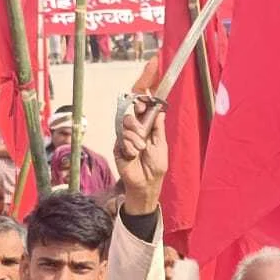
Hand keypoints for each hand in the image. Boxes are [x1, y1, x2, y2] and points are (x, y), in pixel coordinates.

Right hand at [114, 98, 166, 213]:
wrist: (146, 182)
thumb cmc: (156, 166)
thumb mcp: (161, 144)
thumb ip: (158, 127)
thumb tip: (161, 111)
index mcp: (147, 129)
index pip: (142, 112)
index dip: (142, 103)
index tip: (145, 97)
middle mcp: (135, 132)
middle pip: (130, 115)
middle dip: (136, 120)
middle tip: (142, 131)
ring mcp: (125, 139)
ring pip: (125, 126)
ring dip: (134, 137)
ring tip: (140, 149)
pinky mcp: (117, 147)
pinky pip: (120, 138)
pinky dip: (128, 146)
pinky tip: (133, 155)